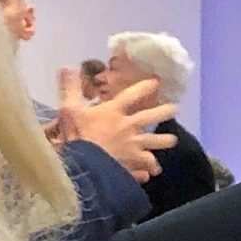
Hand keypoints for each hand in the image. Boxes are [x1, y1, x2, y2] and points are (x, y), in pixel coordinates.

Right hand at [53, 69, 175, 184]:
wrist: (84, 168)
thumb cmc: (77, 137)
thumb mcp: (69, 110)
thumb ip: (70, 89)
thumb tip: (66, 67)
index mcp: (115, 112)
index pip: (132, 95)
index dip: (145, 87)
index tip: (156, 82)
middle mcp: (129, 128)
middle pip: (150, 118)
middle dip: (164, 112)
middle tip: (175, 108)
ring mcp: (133, 148)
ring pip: (154, 143)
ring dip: (163, 141)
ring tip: (173, 140)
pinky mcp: (132, 167)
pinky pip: (143, 167)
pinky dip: (147, 170)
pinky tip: (150, 173)